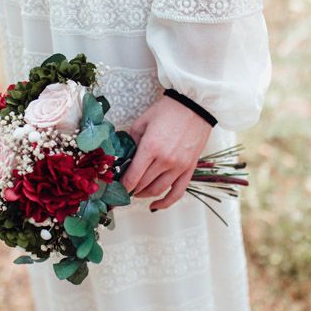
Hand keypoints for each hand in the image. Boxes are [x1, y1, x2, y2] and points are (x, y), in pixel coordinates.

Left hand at [120, 95, 212, 211]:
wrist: (195, 105)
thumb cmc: (168, 110)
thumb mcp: (142, 122)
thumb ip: (131, 142)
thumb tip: (123, 159)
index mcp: (150, 147)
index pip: (132, 177)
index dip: (121, 187)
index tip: (115, 188)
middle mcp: (165, 160)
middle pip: (142, 185)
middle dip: (130, 189)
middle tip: (123, 188)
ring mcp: (179, 166)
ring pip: (157, 190)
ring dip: (143, 194)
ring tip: (136, 192)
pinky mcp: (189, 169)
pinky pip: (177, 192)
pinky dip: (165, 202)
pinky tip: (155, 205)